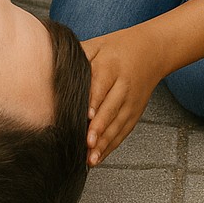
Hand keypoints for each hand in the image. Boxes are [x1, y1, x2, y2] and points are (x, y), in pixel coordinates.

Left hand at [80, 27, 169, 164]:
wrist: (151, 50)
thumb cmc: (117, 47)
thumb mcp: (97, 45)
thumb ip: (78, 56)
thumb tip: (52, 66)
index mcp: (110, 66)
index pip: (101, 85)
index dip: (94, 102)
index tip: (87, 116)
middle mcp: (123, 86)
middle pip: (110, 109)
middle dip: (99, 128)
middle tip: (87, 143)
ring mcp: (131, 101)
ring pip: (118, 124)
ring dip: (105, 142)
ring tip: (91, 157)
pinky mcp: (135, 112)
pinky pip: (123, 131)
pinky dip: (112, 145)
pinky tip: (100, 156)